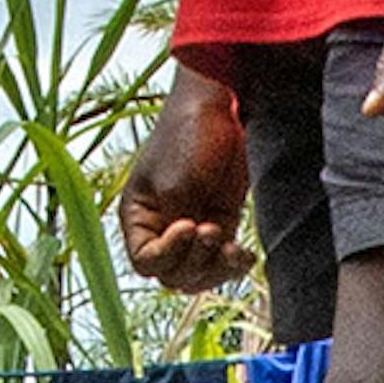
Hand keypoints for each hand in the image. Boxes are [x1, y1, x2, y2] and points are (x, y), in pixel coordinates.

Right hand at [113, 70, 252, 292]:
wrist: (221, 107)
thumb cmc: (187, 137)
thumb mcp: (176, 183)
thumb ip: (176, 225)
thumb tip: (190, 257)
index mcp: (138, 216)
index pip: (146, 261)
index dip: (168, 253)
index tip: (189, 224)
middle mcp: (161, 227)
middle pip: (173, 274)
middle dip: (196, 262)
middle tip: (212, 230)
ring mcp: (191, 227)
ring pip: (199, 274)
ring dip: (216, 268)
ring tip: (232, 248)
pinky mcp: (220, 223)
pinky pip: (223, 260)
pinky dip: (234, 264)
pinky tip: (245, 255)